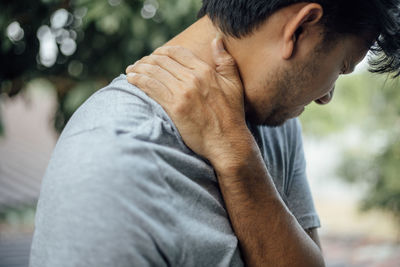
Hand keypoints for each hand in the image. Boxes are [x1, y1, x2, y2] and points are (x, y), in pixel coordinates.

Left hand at [125, 36, 252, 165]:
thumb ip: (225, 60)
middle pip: (162, 61)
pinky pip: (151, 88)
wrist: (227, 141)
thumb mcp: (234, 84)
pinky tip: (131, 80)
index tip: (154, 56)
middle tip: (138, 64)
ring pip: (154, 72)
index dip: (162, 51)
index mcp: (205, 71)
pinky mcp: (174, 107)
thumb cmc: (231, 115)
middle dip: (147, 60)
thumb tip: (216, 40)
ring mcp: (182, 93)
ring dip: (139, 69)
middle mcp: (192, 78)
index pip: (176, 52)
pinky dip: (139, 81)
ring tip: (131, 71)